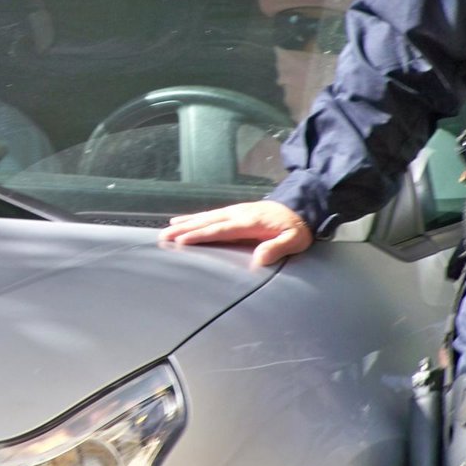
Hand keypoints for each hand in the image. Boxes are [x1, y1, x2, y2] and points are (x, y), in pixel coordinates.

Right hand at [159, 200, 313, 266]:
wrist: (301, 207)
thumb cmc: (297, 228)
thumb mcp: (295, 240)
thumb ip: (277, 248)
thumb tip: (259, 259)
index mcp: (248, 223)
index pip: (220, 230)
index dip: (201, 235)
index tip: (182, 240)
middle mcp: (236, 214)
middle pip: (206, 222)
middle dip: (184, 229)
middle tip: (164, 236)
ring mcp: (233, 211)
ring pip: (204, 217)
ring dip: (184, 223)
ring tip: (166, 229)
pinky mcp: (233, 211)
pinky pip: (208, 215)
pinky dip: (193, 218)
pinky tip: (181, 220)